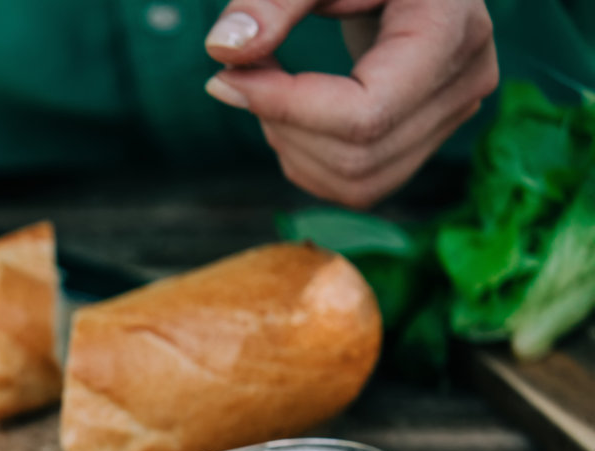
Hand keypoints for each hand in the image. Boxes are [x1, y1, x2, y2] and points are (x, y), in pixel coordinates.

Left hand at [204, 0, 498, 208]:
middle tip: (243, 73)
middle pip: (357, 155)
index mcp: (452, 27)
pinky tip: (289, 111)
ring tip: (267, 87)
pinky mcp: (426, 137)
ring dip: (290, 146)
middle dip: (281, 124)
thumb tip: (222, 52)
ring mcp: (453, 114)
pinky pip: (357, 184)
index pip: (365, 113)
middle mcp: (466, 80)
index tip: (224, 79)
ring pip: (356, 182)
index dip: (285, 108)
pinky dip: (305, 158)